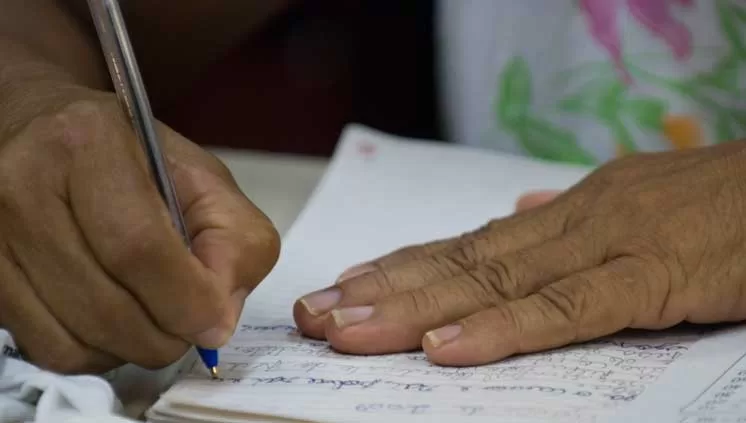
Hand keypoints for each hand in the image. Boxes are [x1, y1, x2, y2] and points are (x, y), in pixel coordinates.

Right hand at [0, 88, 279, 373]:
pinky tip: (115, 324)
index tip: (215, 322)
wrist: (42, 130)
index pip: (138, 247)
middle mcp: (22, 184)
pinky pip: (47, 349)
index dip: (186, 300)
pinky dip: (96, 353)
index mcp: (88, 142)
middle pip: (106, 305)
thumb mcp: (202, 178)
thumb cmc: (132, 155)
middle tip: (190, 327)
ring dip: (133, 349)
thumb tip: (218, 319)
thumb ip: (236, 239)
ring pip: (75, 340)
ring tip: (156, 320)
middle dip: (166, 336)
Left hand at [293, 142, 745, 365]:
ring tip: (349, 329)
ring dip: (414, 307)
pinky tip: (446, 346)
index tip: (345, 288)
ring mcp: (606, 245)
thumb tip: (520, 216)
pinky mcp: (651, 275)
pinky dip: (502, 328)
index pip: (466, 244)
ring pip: (492, 281)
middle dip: (382, 292)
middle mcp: (569, 222)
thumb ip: (572, 221)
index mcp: (564, 213)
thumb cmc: (719, 203)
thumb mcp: (636, 205)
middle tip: (317, 316)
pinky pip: (566, 308)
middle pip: (459, 263)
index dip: (401, 267)